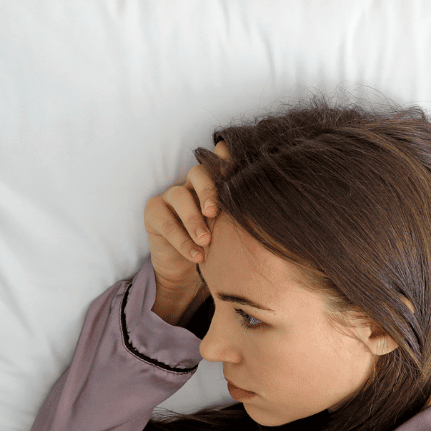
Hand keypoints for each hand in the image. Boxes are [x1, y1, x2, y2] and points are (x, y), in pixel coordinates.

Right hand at [143, 140, 230, 323]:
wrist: (189, 268)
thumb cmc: (219, 245)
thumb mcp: (236, 231)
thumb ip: (248, 216)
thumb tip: (276, 212)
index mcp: (216, 184)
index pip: (221, 165)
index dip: (228, 162)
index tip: (241, 171)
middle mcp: (192, 184)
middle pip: (198, 174)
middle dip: (208, 192)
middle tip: (215, 213)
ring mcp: (171, 195)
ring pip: (180, 197)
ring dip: (194, 221)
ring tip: (206, 241)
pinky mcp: (154, 211)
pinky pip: (166, 222)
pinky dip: (182, 240)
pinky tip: (197, 255)